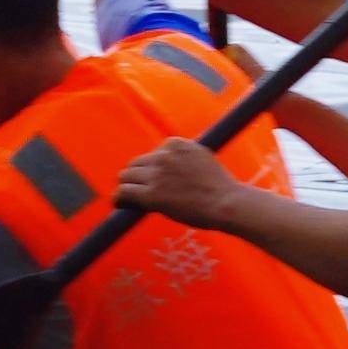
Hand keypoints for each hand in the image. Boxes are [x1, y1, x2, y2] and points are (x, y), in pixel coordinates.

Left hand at [111, 140, 268, 230]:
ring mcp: (156, 174)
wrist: (227, 204)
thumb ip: (183, 158)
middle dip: (139, 176)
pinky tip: (119, 204)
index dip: (154, 168)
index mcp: (177, 144)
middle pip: (137, 163)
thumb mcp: (202, 160)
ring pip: (127, 176)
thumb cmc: (220, 188)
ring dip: (127, 186)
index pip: (155, 153)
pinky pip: (124, 192)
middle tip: (140, 189)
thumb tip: (169, 167)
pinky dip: (119, 198)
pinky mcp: (151, 194)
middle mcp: (164, 156)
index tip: (159, 179)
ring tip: (128, 197)